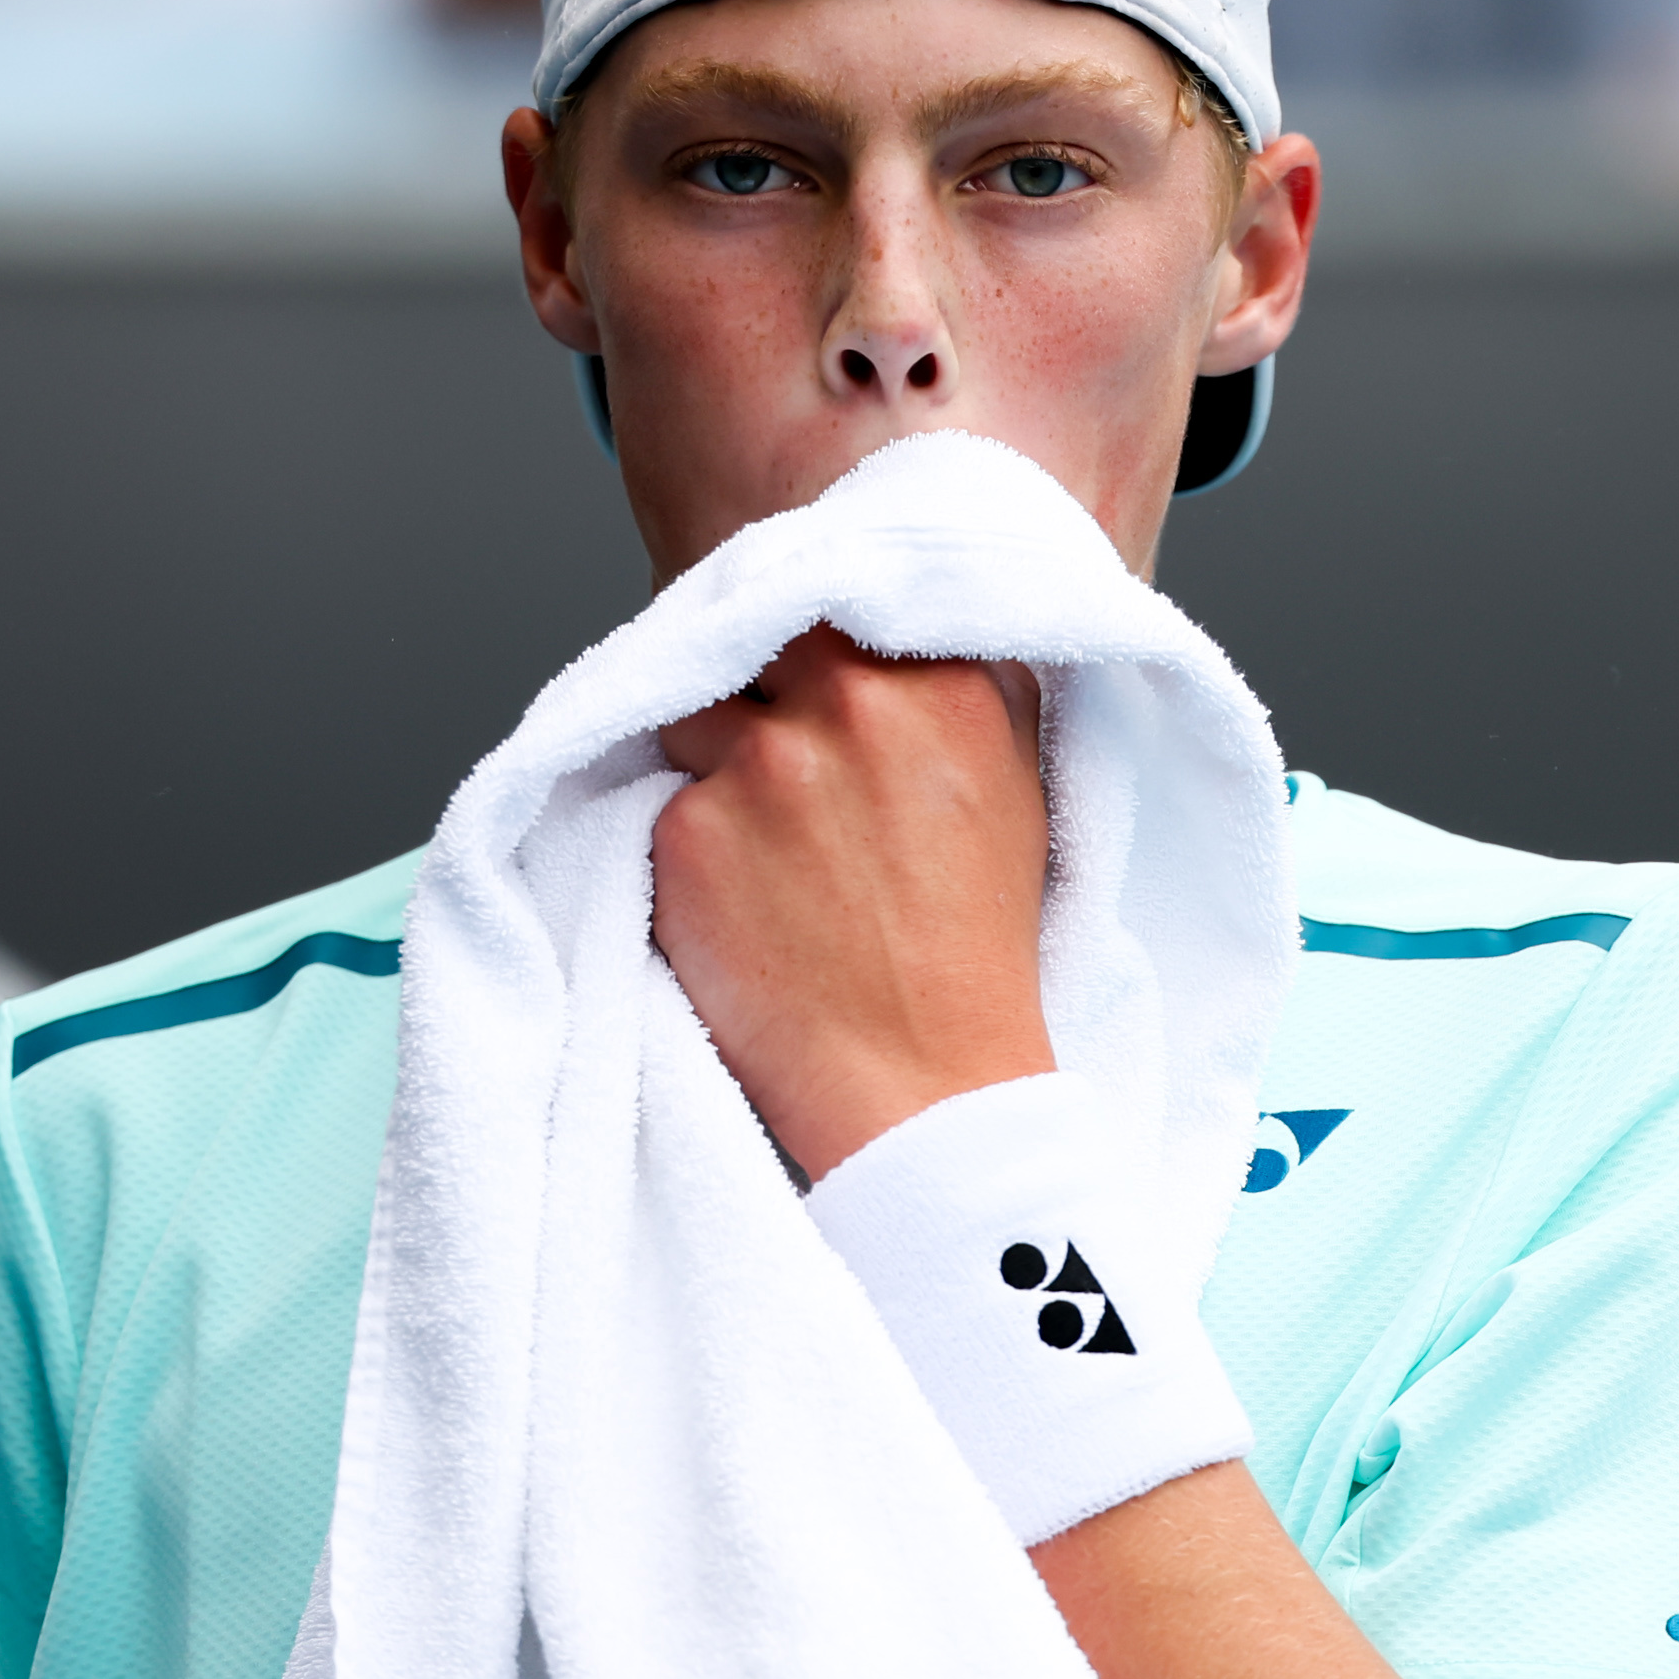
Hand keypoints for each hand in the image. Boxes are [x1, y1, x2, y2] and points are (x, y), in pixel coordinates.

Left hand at [654, 627, 1052, 1181]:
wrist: (926, 1086)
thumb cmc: (975, 951)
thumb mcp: (1015, 789)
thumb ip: (962, 687)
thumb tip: (907, 624)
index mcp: (944, 680)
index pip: (835, 593)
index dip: (810, 631)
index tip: (804, 666)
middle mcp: (849, 704)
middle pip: (753, 634)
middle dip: (754, 681)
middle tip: (780, 754)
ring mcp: (760, 765)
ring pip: (692, 710)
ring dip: (711, 756)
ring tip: (763, 837)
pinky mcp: (686, 831)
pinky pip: (662, 801)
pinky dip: (689, 843)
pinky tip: (744, 902)